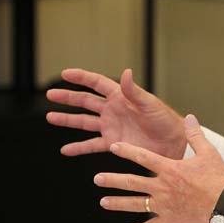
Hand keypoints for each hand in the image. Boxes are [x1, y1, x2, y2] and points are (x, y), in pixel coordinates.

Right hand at [46, 68, 185, 158]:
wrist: (173, 143)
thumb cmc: (165, 120)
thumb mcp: (150, 104)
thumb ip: (134, 91)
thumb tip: (126, 72)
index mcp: (121, 97)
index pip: (97, 83)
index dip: (82, 78)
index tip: (65, 74)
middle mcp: (113, 111)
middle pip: (85, 102)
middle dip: (68, 98)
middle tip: (50, 95)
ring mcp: (111, 127)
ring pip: (84, 122)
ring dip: (67, 120)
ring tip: (50, 117)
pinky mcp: (113, 143)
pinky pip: (92, 145)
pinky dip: (79, 147)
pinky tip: (65, 149)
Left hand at [94, 114, 223, 222]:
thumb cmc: (218, 178)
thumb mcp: (208, 152)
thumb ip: (195, 135)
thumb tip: (189, 117)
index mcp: (170, 169)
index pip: (143, 157)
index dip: (126, 150)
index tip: (112, 147)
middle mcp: (162, 187)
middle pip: (132, 183)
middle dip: (112, 180)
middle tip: (97, 178)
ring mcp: (164, 205)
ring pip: (136, 204)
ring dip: (118, 203)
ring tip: (103, 202)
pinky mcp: (170, 220)